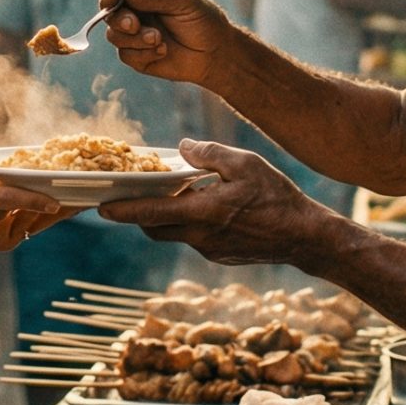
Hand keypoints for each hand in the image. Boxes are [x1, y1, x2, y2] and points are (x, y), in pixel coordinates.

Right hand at [96, 0, 236, 85]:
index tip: (109, 1)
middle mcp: (136, 9)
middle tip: (135, 25)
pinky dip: (143, 54)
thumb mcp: (183, 0)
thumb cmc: (202, 20)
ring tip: (158, 40)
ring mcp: (135, 33)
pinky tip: (163, 51)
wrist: (215, 53)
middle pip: (109, 12)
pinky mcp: (137, 55)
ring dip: (134, 39)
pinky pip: (126, 55)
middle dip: (120, 19)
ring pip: (114, 35)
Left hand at [96, 139, 337, 267]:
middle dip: (138, 214)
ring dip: (165, 217)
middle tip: (129, 197)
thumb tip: (183, 147)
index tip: (101, 207)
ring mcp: (210, 250)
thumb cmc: (277, 197)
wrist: (304, 237)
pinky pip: (194, 239)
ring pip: (174, 234)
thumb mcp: (246, 164)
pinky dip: (188, 223)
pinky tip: (202, 207)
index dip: (123, 210)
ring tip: (170, 195)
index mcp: (203, 213)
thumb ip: (210, 154)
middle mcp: (201, 237)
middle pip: (155, 228)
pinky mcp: (220, 256)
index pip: (151, 213)